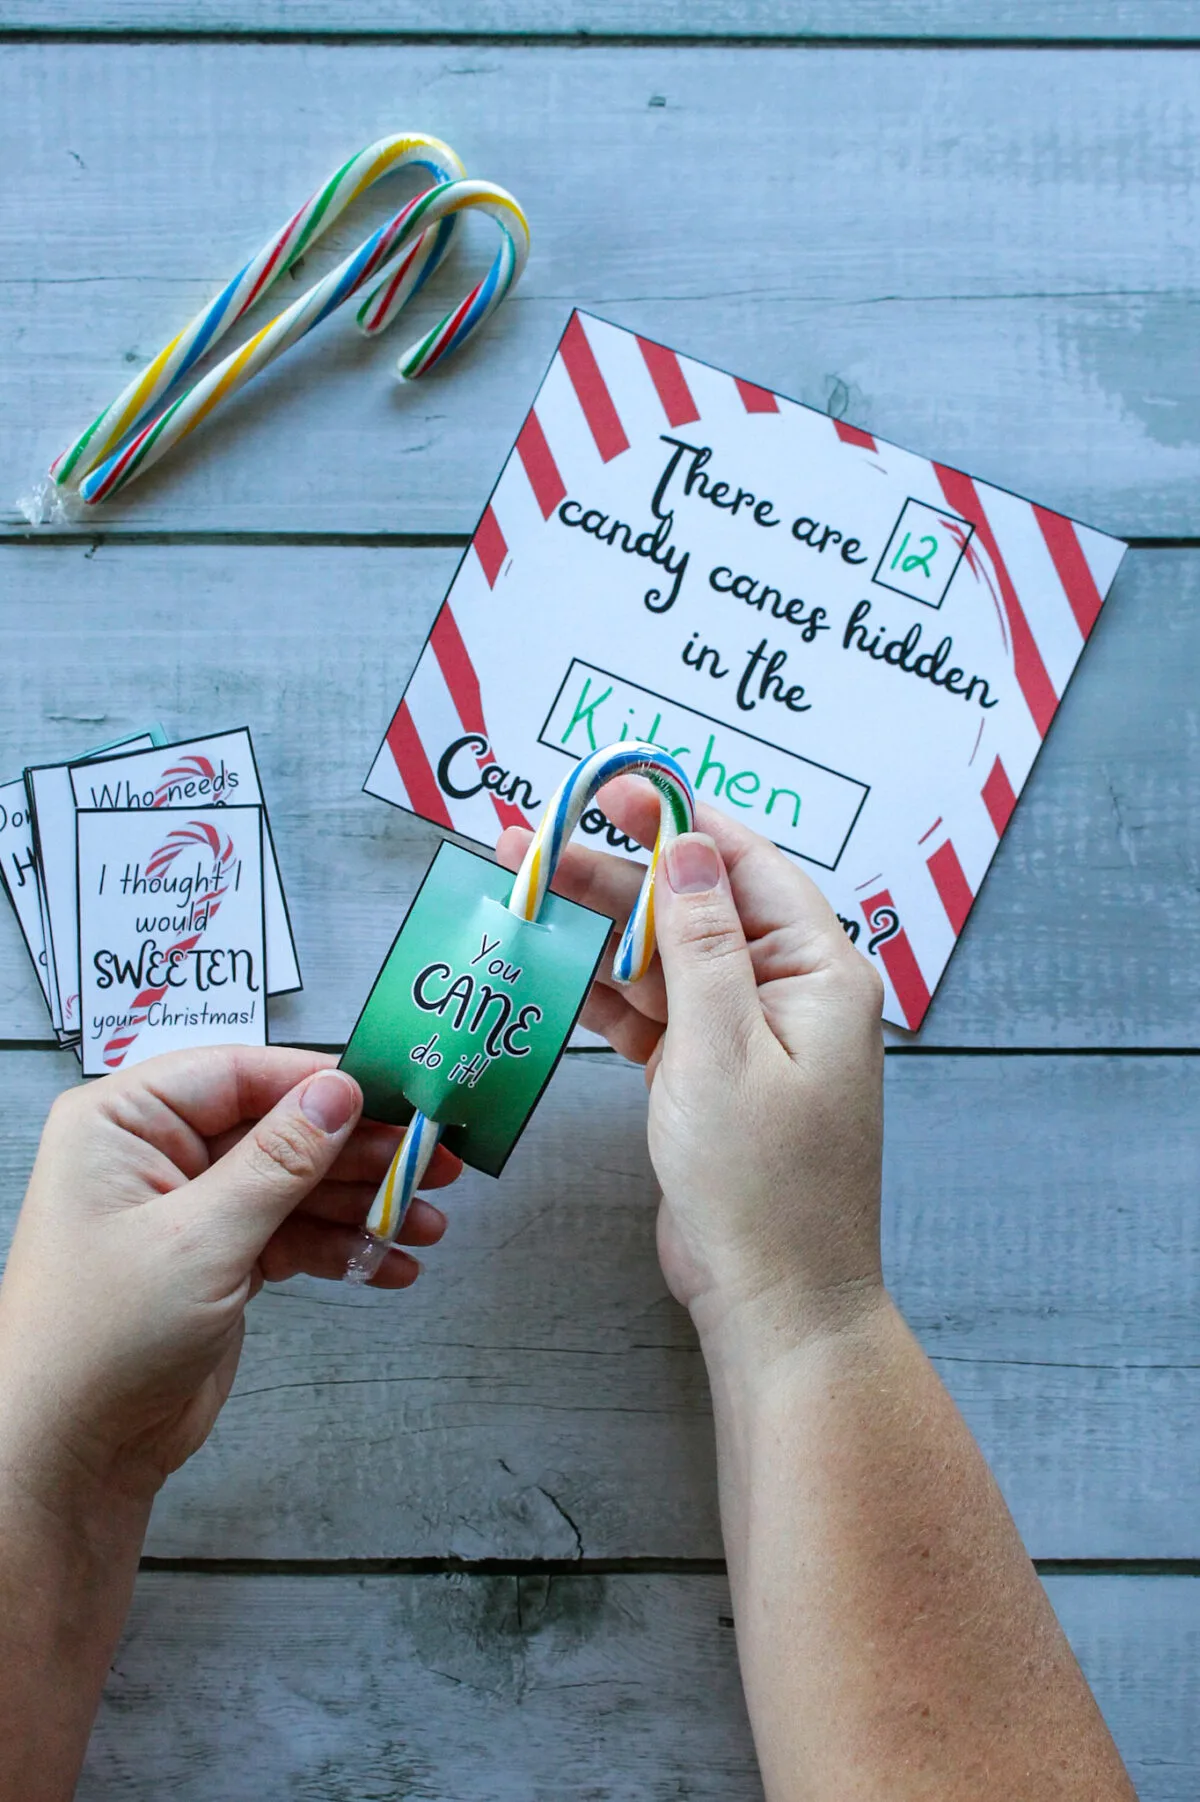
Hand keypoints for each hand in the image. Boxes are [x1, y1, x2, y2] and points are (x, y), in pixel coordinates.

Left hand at [0, 1047, 459, 1508]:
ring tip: (428, 1223)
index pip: (237, 1074)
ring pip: (295, 1184)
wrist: (72, 1455)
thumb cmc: (100, 1340)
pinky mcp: (218, 1259)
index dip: (318, 1084)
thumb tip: (339, 1092)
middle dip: (358, 1151)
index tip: (394, 1096)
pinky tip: (392, 1264)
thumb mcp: (201, 1239)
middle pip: (277, 1128)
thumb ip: (278, 1160)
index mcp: (123, 1122)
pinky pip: (291, 1234)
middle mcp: (154, 1153)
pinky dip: (340, 1249)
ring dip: (363, 1205)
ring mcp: (190, 1208)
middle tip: (435, 1161)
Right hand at [497, 784, 884, 1354]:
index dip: (676, 821)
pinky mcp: (712, 1076)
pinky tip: (553, 965)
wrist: (774, 1302)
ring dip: (600, 929)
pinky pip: (655, 1015)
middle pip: (694, 907)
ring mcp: (749, 1036)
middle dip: (617, 872)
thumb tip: (691, 849)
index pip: (744, 866)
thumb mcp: (723, 1052)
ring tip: (525, 888)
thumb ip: (702, 945)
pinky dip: (607, 993)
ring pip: (666, 958)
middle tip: (535, 841)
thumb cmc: (764, 1186)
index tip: (612, 788)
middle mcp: (790, 993)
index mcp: (819, 974)